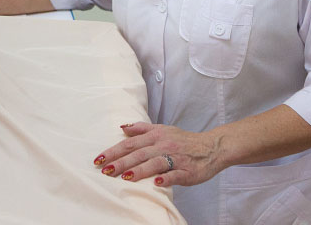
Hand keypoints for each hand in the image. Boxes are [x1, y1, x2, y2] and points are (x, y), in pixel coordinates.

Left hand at [92, 122, 224, 187]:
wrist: (211, 147)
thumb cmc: (183, 140)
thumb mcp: (162, 130)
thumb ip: (141, 129)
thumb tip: (122, 127)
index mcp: (156, 136)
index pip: (130, 144)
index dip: (114, 151)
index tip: (98, 159)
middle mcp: (163, 145)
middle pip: (139, 154)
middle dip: (120, 162)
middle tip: (105, 170)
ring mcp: (175, 158)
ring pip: (155, 163)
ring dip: (139, 170)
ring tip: (125, 177)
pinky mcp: (187, 171)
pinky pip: (175, 174)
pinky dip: (166, 179)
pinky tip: (157, 183)